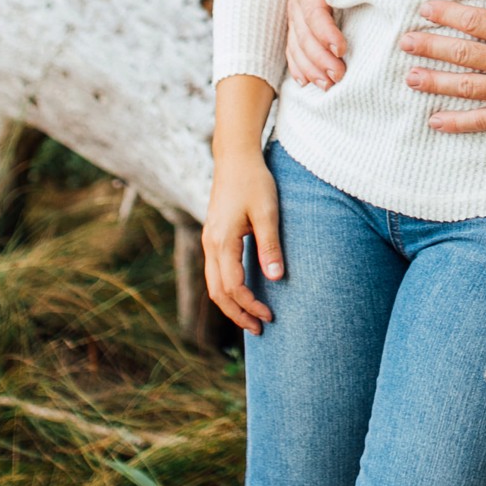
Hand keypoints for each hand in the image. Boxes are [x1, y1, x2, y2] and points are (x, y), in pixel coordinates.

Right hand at [201, 147, 283, 333]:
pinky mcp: (213, 236)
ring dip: (231, 304)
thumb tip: (275, 278)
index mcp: (222, 241)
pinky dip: (226, 289)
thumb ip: (270, 246)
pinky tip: (243, 292)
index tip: (270, 316)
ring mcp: (209, 240)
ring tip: (251, 318)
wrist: (235, 157)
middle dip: (238, 314)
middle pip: (218, 292)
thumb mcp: (268, 212)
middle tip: (260, 329)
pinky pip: (215, 272)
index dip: (251, 305)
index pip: (233, 286)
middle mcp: (210, 244)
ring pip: (213, 284)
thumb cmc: (254, 181)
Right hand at [283, 0, 344, 88]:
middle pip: (302, 32)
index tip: (341, 48)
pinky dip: (298, 65)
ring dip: (310, 67)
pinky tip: (305, 81)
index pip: (312, 9)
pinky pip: (292, 45)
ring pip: (296, 43)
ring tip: (328, 84)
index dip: (324, 31)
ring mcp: (294, 8)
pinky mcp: (298, 18)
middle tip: (339, 75)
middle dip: (319, 58)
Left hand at [401, 0, 485, 136]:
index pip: (473, 22)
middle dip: (429, 47)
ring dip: (434, 82)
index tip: (424, 11)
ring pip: (464, 87)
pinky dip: (456, 122)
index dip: (446, 15)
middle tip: (405, 43)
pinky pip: (482, 121)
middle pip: (460, 53)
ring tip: (410, 78)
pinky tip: (435, 120)